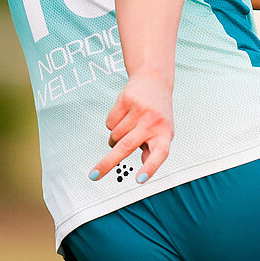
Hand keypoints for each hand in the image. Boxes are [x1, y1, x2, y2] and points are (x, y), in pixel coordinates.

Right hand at [92, 66, 173, 181]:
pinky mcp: (125, 100)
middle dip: (107, 163)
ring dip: (115, 139)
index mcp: (165, 134)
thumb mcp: (163, 132)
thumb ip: (154, 150)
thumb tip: (144, 166)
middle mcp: (153, 122)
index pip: (159, 154)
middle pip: (127, 147)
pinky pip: (109, 123)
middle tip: (94, 176)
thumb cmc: (158, 113)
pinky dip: (112, 125)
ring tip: (127, 128)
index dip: (149, 167)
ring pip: (115, 136)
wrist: (154, 80)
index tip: (139, 180)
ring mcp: (139, 111)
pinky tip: (123, 116)